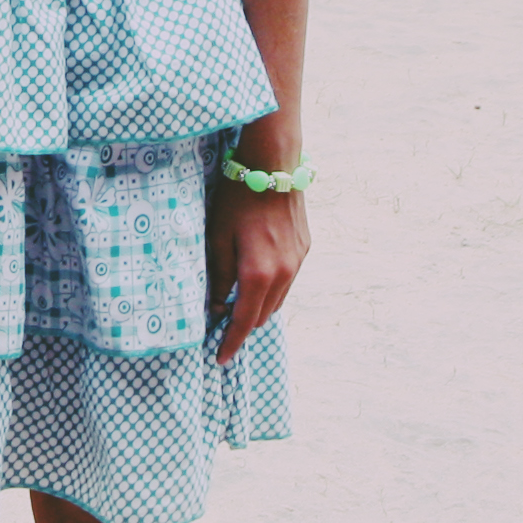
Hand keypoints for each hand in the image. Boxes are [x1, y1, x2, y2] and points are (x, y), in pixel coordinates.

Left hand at [207, 184, 307, 363]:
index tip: (221, 357)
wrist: (273, 165)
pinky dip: (271, 287)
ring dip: (259, 306)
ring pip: (278, 299)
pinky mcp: (305, 248)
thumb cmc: (237, 199)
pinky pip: (287, 280)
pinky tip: (257, 278)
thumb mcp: (218, 237)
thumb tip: (217, 304)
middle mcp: (284, 273)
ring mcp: (298, 261)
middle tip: (223, 327)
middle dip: (244, 325)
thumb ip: (219, 276)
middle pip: (263, 315)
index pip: (245, 321)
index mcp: (258, 274)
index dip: (232, 342)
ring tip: (238, 303)